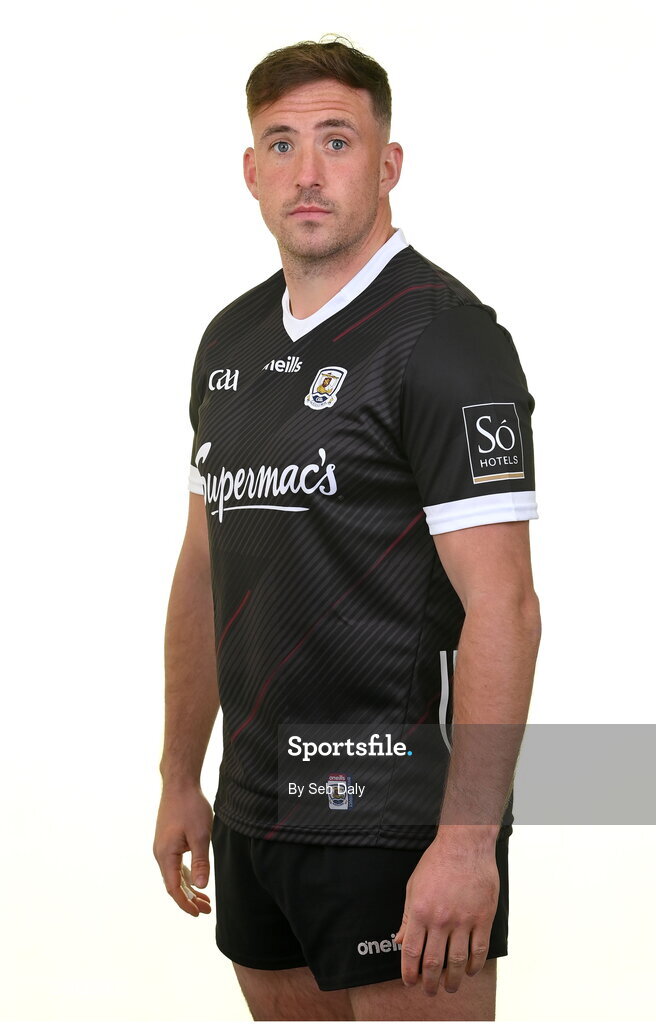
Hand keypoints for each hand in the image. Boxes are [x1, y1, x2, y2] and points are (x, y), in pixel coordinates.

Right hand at [153, 783, 213, 916]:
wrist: (179, 784)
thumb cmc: (190, 807)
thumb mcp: (201, 835)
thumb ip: (200, 862)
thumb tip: (201, 887)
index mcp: (165, 855)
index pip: (174, 888)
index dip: (185, 903)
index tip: (198, 913)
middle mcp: (161, 853)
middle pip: (174, 884)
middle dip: (189, 898)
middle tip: (206, 910)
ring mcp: (163, 846)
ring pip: (175, 874)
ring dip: (189, 887)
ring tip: (204, 899)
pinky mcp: (168, 840)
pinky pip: (176, 864)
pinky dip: (186, 874)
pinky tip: (196, 879)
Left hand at [394, 833, 499, 995]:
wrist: (464, 845)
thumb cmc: (437, 862)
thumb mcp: (413, 887)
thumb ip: (407, 917)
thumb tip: (400, 941)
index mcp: (420, 911)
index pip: (411, 951)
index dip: (409, 972)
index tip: (410, 982)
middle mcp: (440, 919)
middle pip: (434, 962)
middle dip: (429, 983)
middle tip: (430, 991)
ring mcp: (463, 920)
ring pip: (458, 961)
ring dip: (453, 980)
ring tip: (450, 988)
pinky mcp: (482, 917)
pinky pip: (479, 950)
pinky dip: (475, 965)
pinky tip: (471, 971)